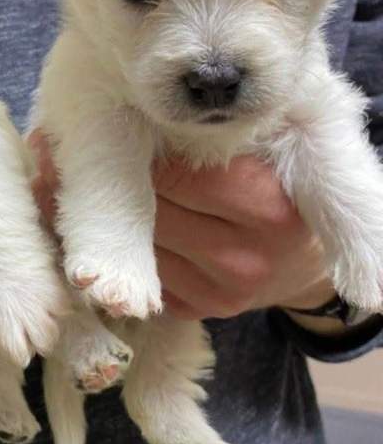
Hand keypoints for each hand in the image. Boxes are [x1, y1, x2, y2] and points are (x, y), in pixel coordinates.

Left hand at [152, 156, 332, 319]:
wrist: (303, 261)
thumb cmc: (279, 193)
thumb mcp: (266, 156)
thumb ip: (216, 142)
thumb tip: (150, 131)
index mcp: (270, 209)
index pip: (176, 175)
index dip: (158, 158)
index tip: (153, 146)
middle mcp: (248, 261)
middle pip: (156, 213)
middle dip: (143, 189)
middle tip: (145, 173)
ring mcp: (223, 294)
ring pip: (145, 246)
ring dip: (139, 222)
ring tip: (155, 204)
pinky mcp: (200, 311)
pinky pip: (148, 273)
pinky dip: (147, 253)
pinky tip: (164, 237)